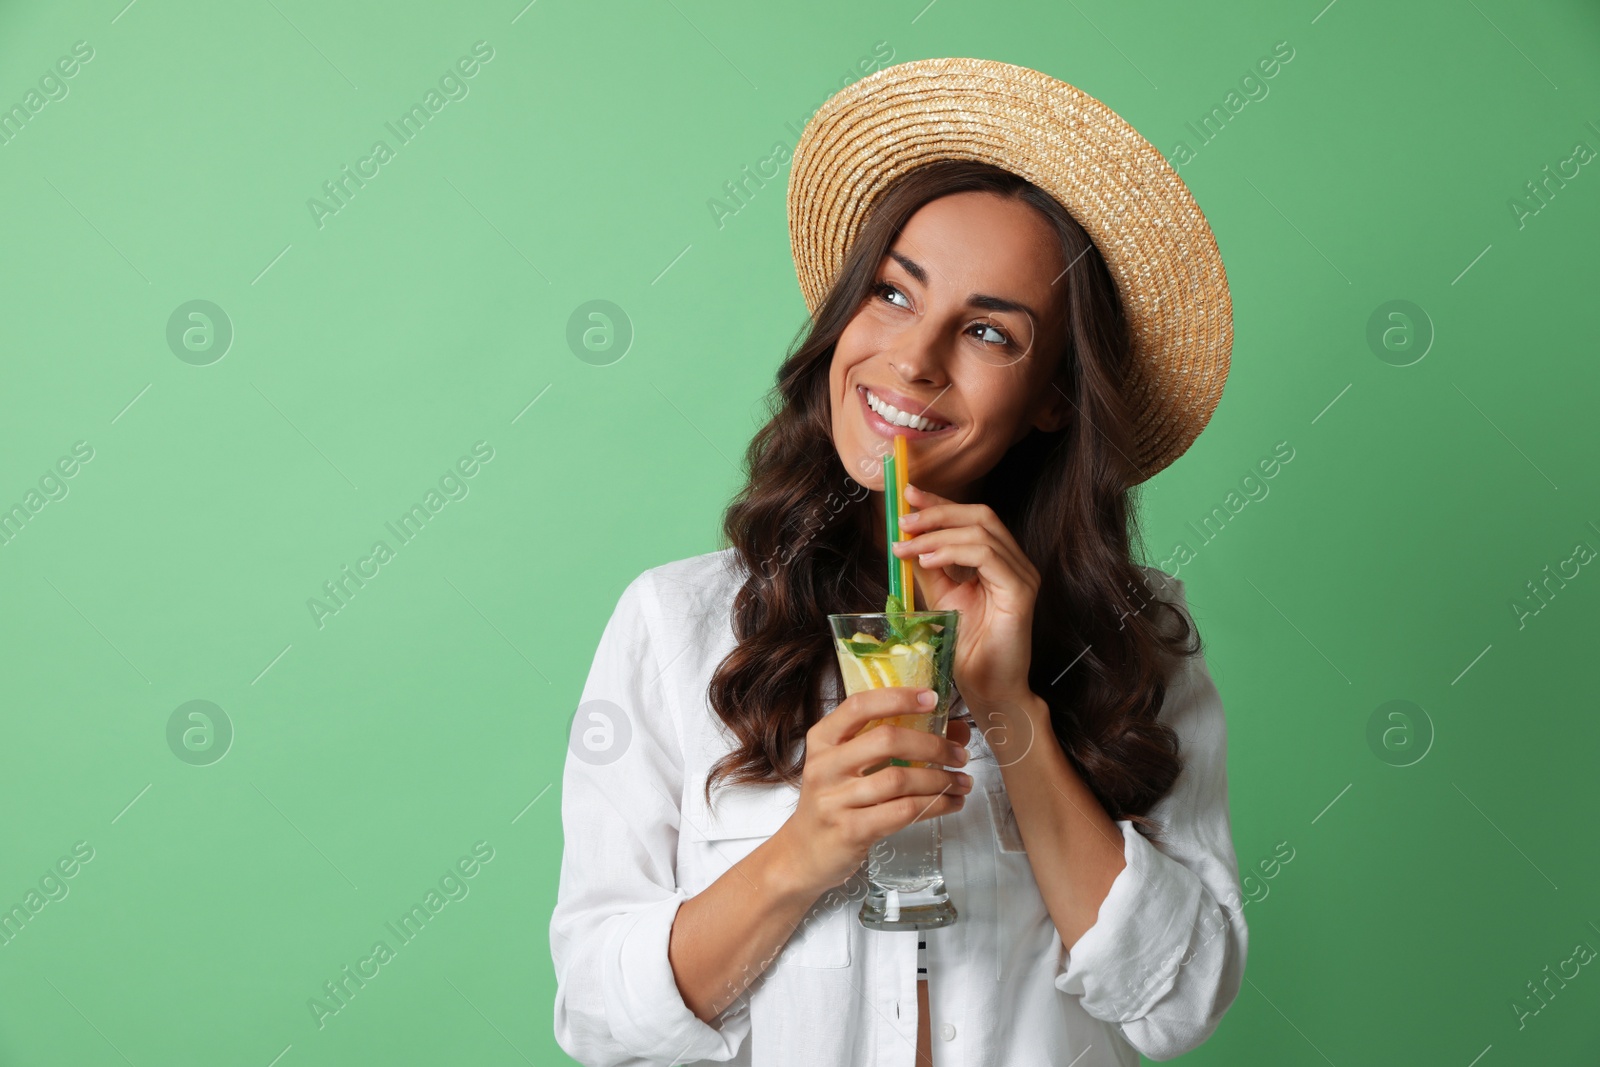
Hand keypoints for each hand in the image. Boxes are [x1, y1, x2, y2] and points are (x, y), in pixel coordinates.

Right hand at [772, 687, 972, 894]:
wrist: (804, 853)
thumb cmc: (834, 801)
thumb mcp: (850, 766)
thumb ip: (894, 744)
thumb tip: (956, 731)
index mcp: (823, 740)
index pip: (859, 706)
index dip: (898, 697)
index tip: (931, 697)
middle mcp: (825, 765)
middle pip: (886, 740)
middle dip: (932, 746)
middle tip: (959, 755)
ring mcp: (835, 799)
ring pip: (899, 779)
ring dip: (940, 779)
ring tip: (962, 782)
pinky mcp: (851, 830)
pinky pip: (903, 811)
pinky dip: (935, 805)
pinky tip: (950, 803)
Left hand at [892, 483, 1040, 712]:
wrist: (989, 691)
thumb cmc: (969, 650)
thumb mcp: (942, 599)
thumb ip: (929, 569)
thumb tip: (906, 541)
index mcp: (999, 561)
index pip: (972, 518)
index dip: (940, 503)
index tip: (907, 495)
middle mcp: (1016, 563)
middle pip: (980, 516)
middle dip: (937, 512)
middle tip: (903, 521)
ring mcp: (1022, 576)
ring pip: (981, 532)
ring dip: (937, 535)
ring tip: (907, 547)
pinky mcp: (1020, 592)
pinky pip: (987, 557)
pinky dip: (953, 552)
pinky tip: (927, 561)